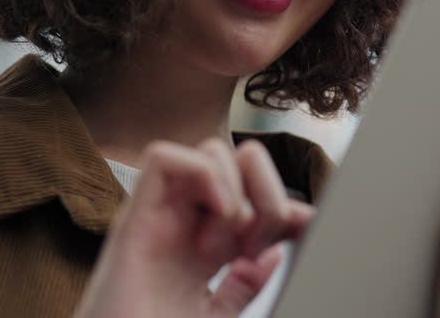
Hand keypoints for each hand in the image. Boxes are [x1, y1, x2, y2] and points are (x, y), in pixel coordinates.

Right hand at [75, 137, 313, 317]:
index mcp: (203, 249)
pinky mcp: (131, 218)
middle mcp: (182, 226)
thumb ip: (242, 288)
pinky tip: (216, 217)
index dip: (285, 204)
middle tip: (256, 243)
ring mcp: (157, 218)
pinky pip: (166, 158)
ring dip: (236, 189)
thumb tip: (272, 254)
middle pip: (237, 161)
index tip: (308, 229)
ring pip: (209, 151)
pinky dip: (204, 175)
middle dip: (265, 192)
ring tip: (228, 242)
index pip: (252, 199)